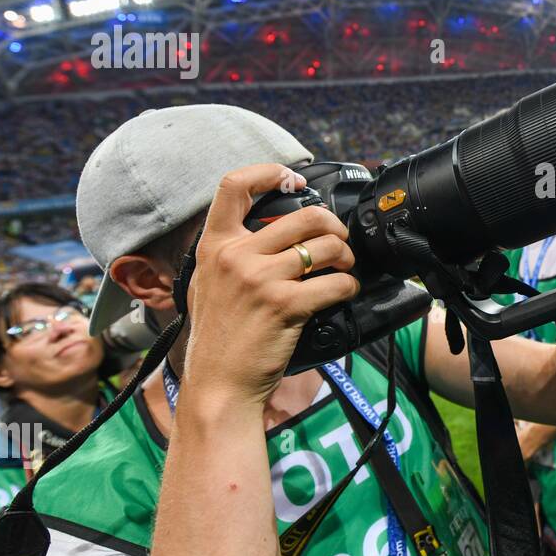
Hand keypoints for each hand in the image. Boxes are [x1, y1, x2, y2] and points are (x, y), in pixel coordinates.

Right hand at [182, 164, 359, 410]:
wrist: (217, 384)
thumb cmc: (218, 338)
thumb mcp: (207, 284)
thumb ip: (231, 255)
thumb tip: (270, 232)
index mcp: (214, 247)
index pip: (233, 186)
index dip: (268, 172)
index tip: (292, 178)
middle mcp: (236, 257)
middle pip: (304, 215)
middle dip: (333, 225)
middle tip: (339, 240)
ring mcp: (260, 279)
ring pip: (327, 246)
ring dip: (346, 256)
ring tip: (344, 268)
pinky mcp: (285, 305)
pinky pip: (335, 283)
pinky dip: (348, 286)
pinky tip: (345, 292)